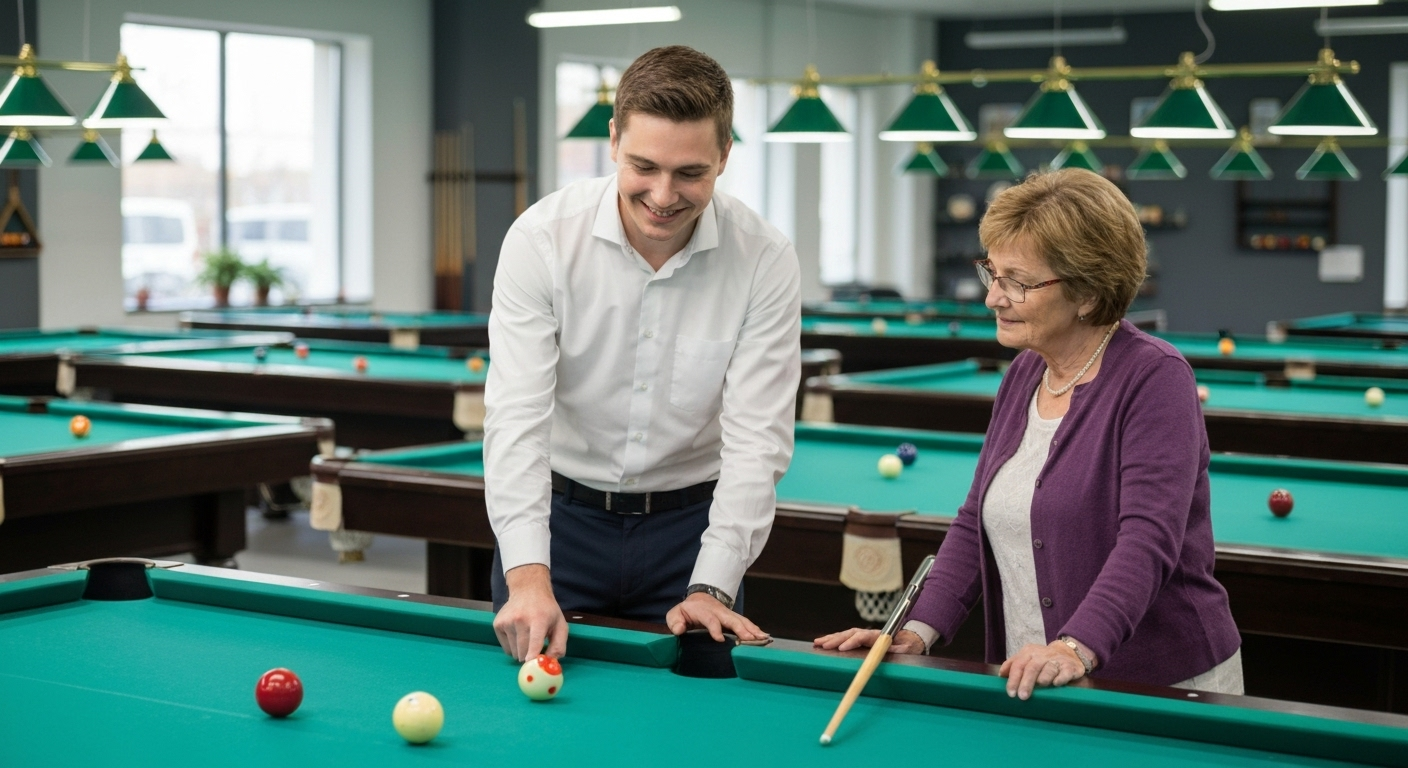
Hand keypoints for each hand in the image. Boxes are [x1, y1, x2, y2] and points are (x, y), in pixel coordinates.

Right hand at [492, 564, 568, 661]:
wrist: (528, 590)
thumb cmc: (546, 610)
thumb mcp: (560, 624)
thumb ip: (559, 645)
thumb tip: (549, 662)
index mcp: (539, 619)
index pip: (534, 642)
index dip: (532, 657)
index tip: (530, 665)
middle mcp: (520, 619)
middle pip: (523, 651)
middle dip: (530, 656)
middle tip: (535, 648)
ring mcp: (507, 621)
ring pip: (514, 652)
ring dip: (521, 651)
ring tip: (527, 636)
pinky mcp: (498, 624)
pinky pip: (506, 648)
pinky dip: (513, 646)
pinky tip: (518, 633)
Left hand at [665, 592, 769, 642]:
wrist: (700, 599)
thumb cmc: (687, 611)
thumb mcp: (676, 614)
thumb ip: (675, 621)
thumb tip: (679, 629)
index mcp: (703, 611)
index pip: (710, 619)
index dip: (715, 629)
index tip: (720, 639)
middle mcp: (719, 612)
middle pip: (732, 620)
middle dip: (741, 629)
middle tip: (749, 639)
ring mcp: (728, 614)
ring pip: (742, 621)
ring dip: (752, 629)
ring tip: (762, 638)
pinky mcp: (734, 618)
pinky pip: (746, 623)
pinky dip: (755, 629)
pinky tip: (764, 637)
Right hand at [812, 628, 926, 654]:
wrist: (908, 639)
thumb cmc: (907, 646)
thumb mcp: (907, 650)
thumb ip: (902, 650)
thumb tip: (900, 648)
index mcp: (879, 636)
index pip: (863, 636)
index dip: (852, 642)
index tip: (842, 648)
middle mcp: (869, 633)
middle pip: (850, 634)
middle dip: (835, 639)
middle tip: (823, 645)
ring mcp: (863, 635)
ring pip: (845, 634)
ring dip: (831, 638)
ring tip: (818, 642)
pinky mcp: (860, 639)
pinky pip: (844, 638)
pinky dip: (833, 639)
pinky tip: (822, 642)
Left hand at [998, 640, 1087, 699]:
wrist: (1068, 652)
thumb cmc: (1043, 659)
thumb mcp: (1027, 658)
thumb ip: (1013, 664)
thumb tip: (1001, 674)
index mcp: (1029, 652)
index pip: (1019, 664)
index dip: (1013, 679)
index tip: (1010, 693)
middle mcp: (1042, 655)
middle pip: (1032, 667)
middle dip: (1026, 682)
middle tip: (1022, 696)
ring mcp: (1057, 660)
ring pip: (1049, 668)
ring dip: (1044, 678)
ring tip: (1040, 686)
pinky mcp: (1070, 667)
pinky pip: (1065, 672)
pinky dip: (1061, 677)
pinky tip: (1056, 683)